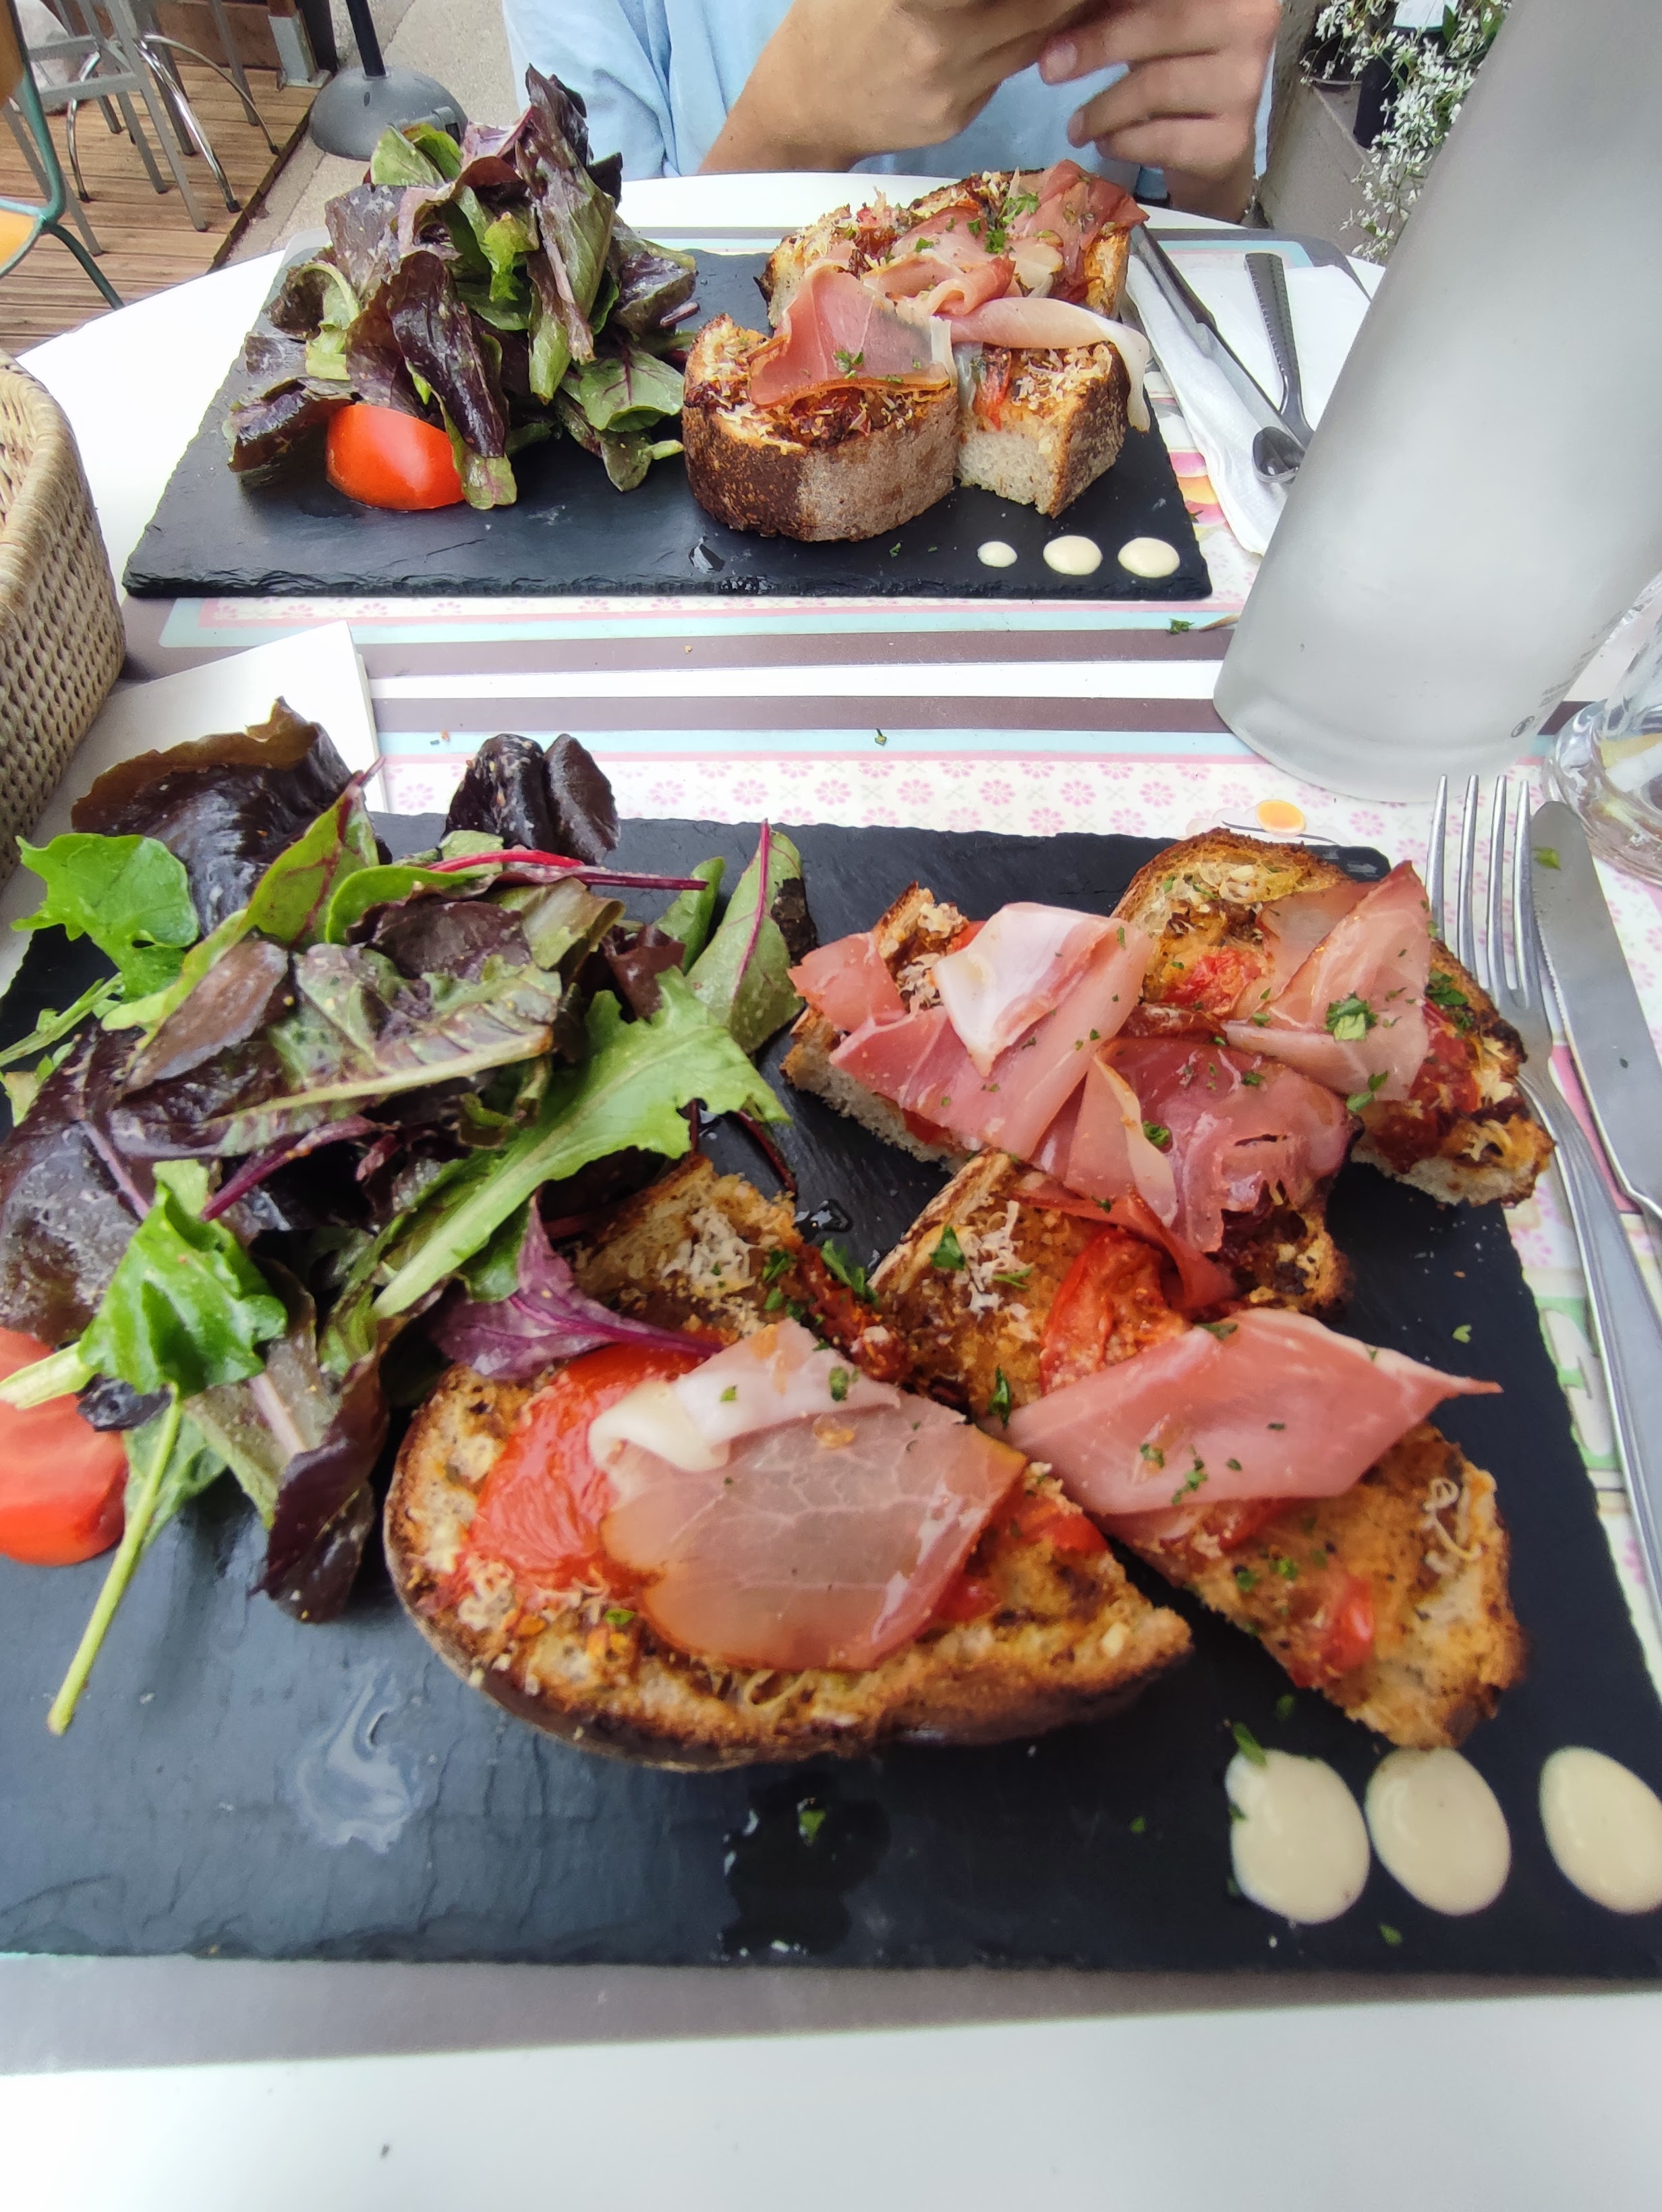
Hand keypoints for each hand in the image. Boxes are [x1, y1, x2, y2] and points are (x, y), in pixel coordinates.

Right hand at [703, 0, 1090, 173]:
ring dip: (1064, 10)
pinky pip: (1008, 67)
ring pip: (1036, 36)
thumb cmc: (838, 16)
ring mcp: (949, 82)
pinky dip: (1031, 39)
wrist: (802, 104)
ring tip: (1075, 1)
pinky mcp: (955, 115)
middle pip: (1040, 4)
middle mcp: (937, 35)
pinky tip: (1038, 18)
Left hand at [1038, 0, 1279, 218]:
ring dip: (1103, 109)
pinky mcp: (1231, 141)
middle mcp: (1252, 25)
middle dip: (1098, 47)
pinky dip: (1124, 142)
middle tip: (1050, 68)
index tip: (1067, 17)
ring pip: (1159, 87)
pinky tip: (1107, 143)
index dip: (1115, 13)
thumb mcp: (1149, 21)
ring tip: (1076, 126)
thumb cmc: (1174, 62)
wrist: (1212, 137)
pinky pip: (1163, 139)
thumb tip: (1062, 7)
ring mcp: (1246, 85)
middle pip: (1165, 26)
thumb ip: (1118, 7)